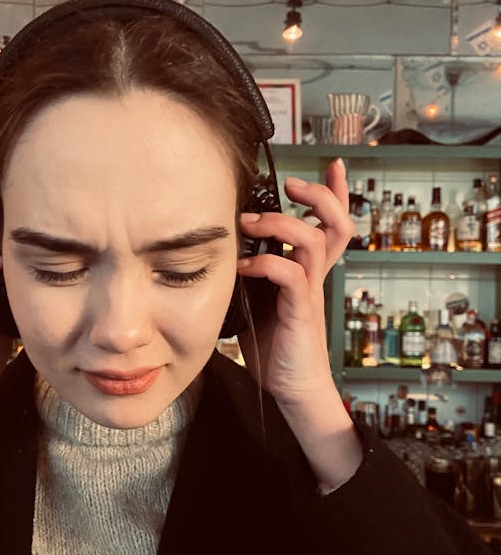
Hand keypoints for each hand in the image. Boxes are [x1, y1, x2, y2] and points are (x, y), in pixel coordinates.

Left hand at [235, 158, 351, 408]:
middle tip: (291, 185)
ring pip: (313, 240)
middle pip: (337, 223)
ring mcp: (309, 293)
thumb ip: (249, 276)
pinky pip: (290, 276)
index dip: (336, 192)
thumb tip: (217, 252)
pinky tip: (244, 267)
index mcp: (306, 271)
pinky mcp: (301, 312)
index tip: (333, 164)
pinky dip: (266, 264)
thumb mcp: (257, 302)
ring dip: (281, 224)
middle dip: (318, 195)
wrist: (291, 389)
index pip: (330, 224)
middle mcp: (313, 277)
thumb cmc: (273, 348)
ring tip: (250, 224)